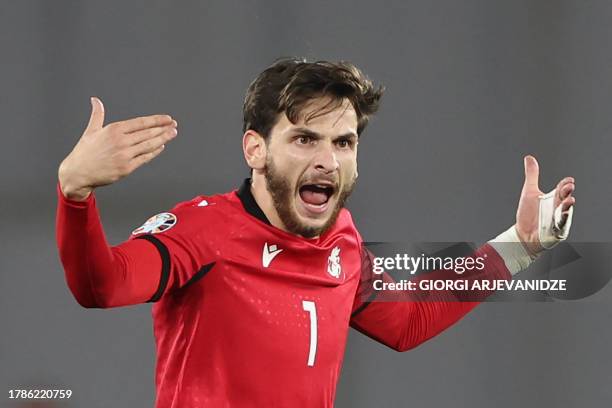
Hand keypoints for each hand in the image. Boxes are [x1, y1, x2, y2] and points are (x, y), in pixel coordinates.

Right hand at [58, 97, 177, 199]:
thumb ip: (97, 114)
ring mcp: (124, 155)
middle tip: (174, 125)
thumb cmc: (84, 152)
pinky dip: (154, 152)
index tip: (167, 118)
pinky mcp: (126, 168)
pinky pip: (145, 158)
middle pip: (148, 133)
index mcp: (113, 130)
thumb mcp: (91, 130)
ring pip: (149, 145)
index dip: (156, 120)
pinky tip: (161, 147)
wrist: (78, 173)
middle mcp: (121, 142)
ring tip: (172, 133)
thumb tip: (95, 100)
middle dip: (163, 128)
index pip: (140, 123)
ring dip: (163, 139)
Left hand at [515, 155, 575, 255]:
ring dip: (567, 207)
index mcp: (554, 198)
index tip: (568, 180)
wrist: (522, 234)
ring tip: (569, 201)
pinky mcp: (556, 232)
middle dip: (567, 193)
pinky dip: (562, 222)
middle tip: (569, 187)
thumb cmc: (528, 214)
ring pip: (565, 213)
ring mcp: (558, 220)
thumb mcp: (529, 192)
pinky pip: (561, 227)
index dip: (565, 184)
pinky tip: (562, 216)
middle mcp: (558, 208)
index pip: (562, 189)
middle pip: (565, 199)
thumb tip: (529, 158)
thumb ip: (532, 175)